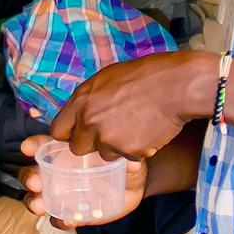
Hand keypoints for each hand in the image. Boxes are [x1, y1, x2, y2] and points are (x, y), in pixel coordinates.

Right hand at [19, 135, 146, 229]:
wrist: (132, 185)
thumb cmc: (122, 161)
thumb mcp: (125, 154)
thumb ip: (126, 156)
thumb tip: (132, 161)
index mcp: (67, 151)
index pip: (44, 145)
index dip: (33, 145)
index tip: (27, 148)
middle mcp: (59, 171)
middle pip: (34, 173)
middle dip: (30, 177)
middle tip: (36, 183)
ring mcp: (62, 193)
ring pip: (39, 197)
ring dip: (34, 202)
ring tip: (40, 206)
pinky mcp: (71, 211)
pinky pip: (59, 218)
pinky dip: (59, 220)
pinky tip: (66, 220)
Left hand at [51, 50, 215, 160]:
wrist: (175, 85)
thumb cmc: (144, 75)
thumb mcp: (107, 77)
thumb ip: (88, 99)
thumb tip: (79, 113)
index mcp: (82, 100)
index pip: (58, 130)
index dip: (69, 133)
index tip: (78, 133)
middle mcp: (91, 122)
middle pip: (78, 148)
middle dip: (91, 143)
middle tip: (110, 130)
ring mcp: (110, 140)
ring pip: (104, 155)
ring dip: (115, 146)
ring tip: (134, 126)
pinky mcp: (130, 152)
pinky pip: (127, 157)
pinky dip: (136, 149)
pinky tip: (147, 131)